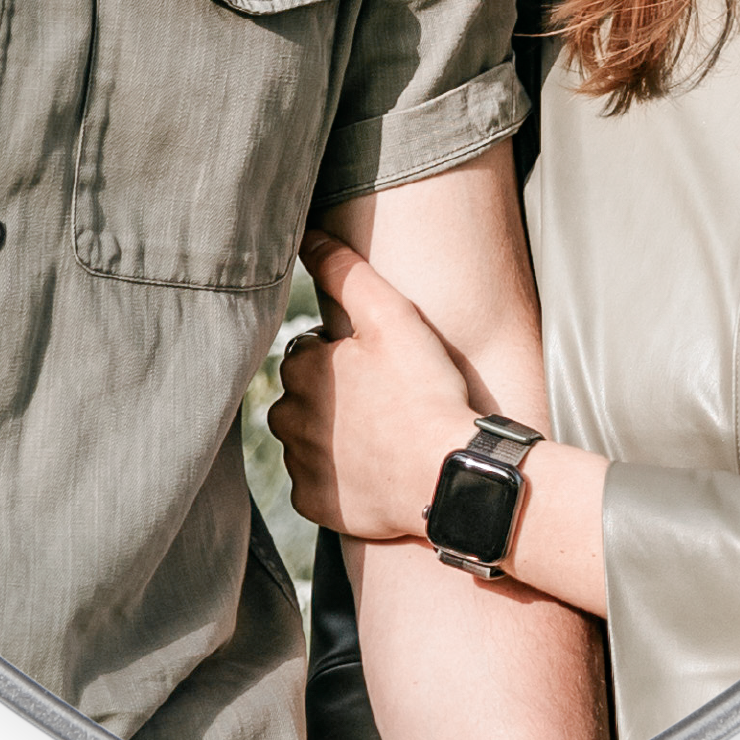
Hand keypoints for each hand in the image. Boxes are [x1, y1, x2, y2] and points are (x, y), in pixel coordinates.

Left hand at [266, 228, 479, 543]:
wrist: (449, 471)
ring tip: (378, 434)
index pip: (307, 352)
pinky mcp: (316, 504)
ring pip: (304, 440)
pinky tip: (371, 470)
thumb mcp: (391, 314)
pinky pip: (316, 486)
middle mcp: (290, 417)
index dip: (341, 355)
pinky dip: (336, 479)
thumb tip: (307, 235)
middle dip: (329, 395)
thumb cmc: (425, 389)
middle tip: (380, 400)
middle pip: (300, 396)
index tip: (375, 366)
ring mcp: (302, 465)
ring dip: (329, 435)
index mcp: (302, 368)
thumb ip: (344, 269)